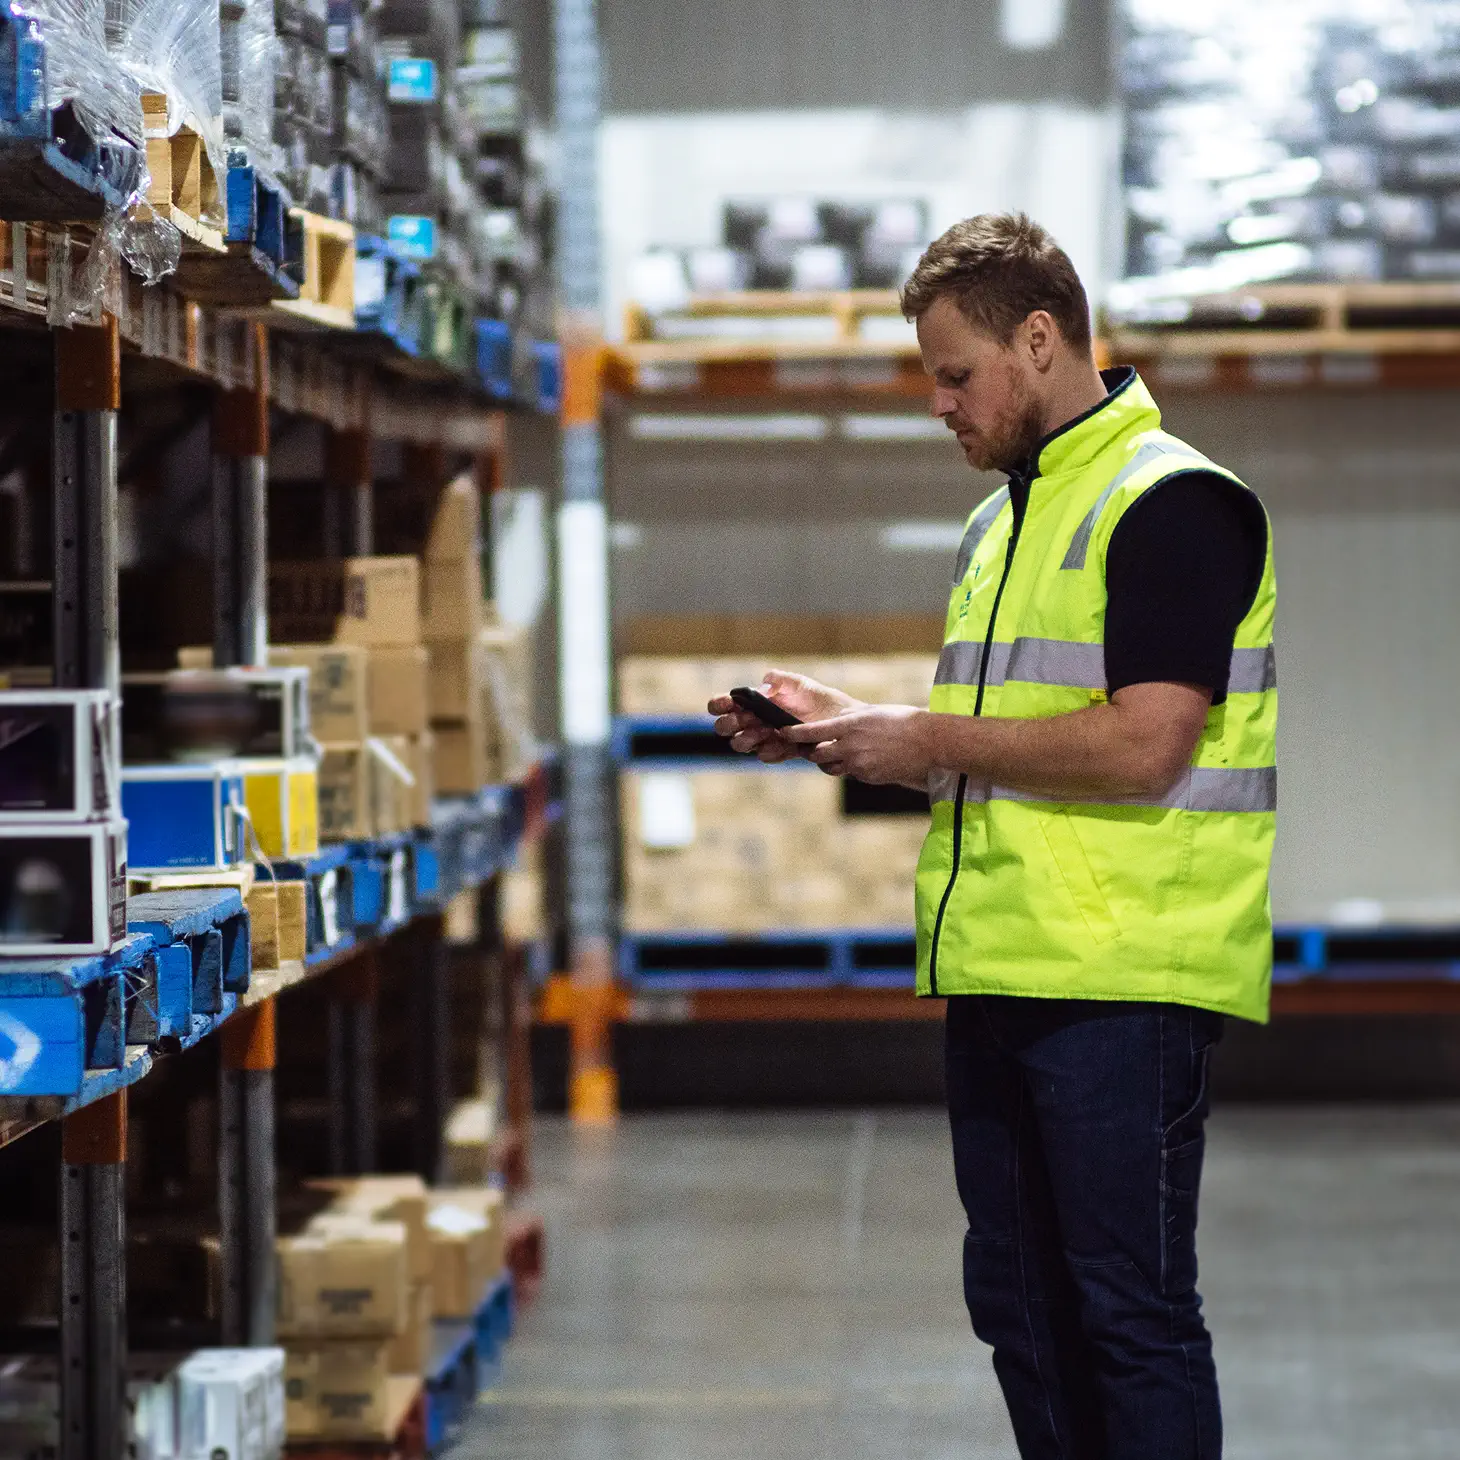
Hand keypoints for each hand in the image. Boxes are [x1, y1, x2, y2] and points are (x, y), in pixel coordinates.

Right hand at [708, 670, 863, 764]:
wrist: (842, 719)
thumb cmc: (818, 698)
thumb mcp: (801, 683)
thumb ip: (781, 680)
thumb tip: (764, 684)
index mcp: (754, 702)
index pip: (726, 705)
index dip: (719, 704)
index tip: (722, 704)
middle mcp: (755, 721)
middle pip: (726, 727)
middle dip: (728, 724)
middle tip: (741, 721)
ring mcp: (766, 738)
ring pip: (742, 744)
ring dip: (747, 739)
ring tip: (761, 732)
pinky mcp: (782, 751)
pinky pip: (767, 755)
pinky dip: (769, 750)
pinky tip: (775, 744)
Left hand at [780, 705, 933, 783]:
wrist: (929, 742)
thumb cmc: (901, 721)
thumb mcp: (871, 712)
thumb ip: (848, 719)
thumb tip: (831, 724)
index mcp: (850, 726)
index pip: (812, 732)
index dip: (793, 733)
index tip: (782, 732)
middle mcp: (851, 747)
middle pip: (817, 755)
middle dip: (812, 751)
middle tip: (812, 746)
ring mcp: (859, 765)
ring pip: (832, 768)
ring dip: (830, 761)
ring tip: (840, 752)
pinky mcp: (869, 777)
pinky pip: (851, 774)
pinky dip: (851, 767)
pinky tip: (865, 758)